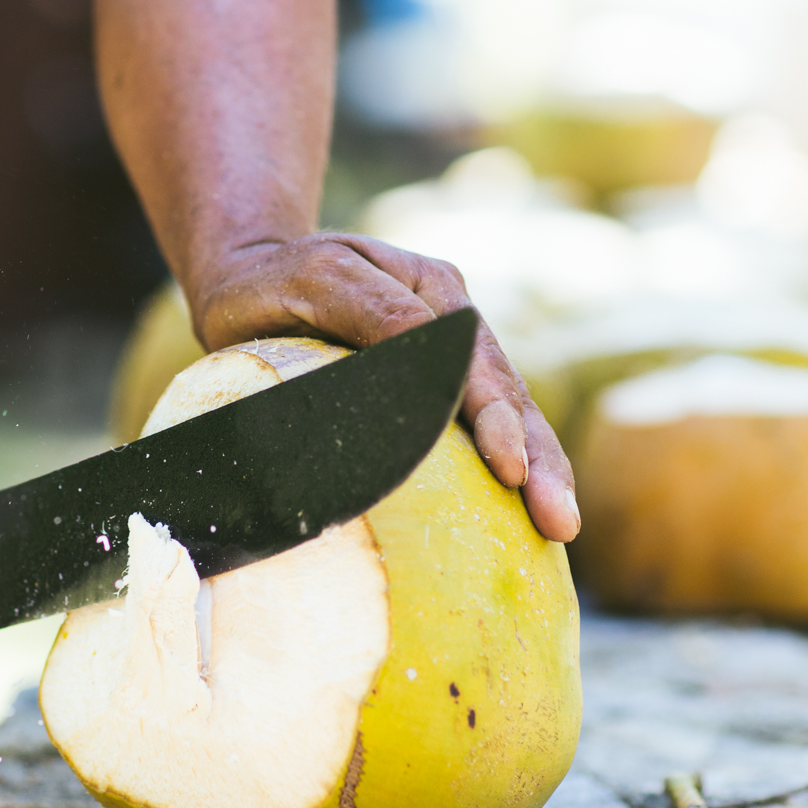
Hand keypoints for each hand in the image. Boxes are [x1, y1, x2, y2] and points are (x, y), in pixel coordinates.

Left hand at [187, 234, 580, 541]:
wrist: (247, 280)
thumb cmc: (271, 283)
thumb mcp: (317, 279)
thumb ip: (376, 310)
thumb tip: (435, 357)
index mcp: (432, 288)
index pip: (475, 361)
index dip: (497, 418)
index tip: (510, 469)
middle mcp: (453, 321)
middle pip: (508, 394)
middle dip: (539, 458)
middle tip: (559, 523)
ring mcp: (449, 356)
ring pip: (506, 414)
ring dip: (537, 470)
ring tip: (559, 528)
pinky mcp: (432, 389)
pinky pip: (476, 430)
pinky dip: (507, 469)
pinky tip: (521, 517)